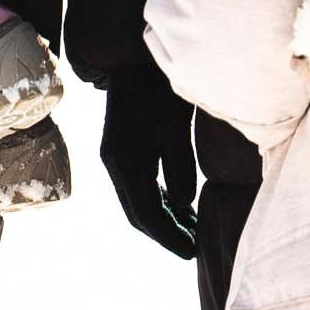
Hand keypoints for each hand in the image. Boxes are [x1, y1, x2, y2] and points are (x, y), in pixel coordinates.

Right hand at [98, 46, 198, 257]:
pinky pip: (139, 185)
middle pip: (138, 213)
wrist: (135, 56)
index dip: (170, 237)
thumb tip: (182, 203)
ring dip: (162, 218)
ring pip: (138, 201)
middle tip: (194, 247)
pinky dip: (158, 200)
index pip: (147, 215)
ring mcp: (115, 157)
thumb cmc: (162, 89)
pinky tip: (179, 206)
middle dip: (165, 233)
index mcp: (125, 163)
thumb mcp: (176, 130)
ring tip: (191, 229)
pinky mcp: (122, 149)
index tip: (193, 252)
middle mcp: (115, 164)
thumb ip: (180, 169)